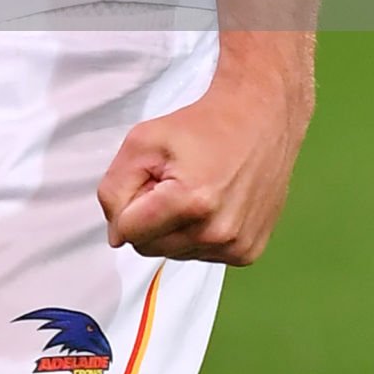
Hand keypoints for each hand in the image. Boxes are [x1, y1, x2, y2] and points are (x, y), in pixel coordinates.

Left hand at [97, 72, 311, 265]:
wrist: (258, 119)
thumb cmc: (202, 126)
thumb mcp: (142, 141)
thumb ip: (114, 189)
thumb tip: (116, 234)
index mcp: (190, 202)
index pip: (127, 232)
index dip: (126, 205)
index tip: (147, 180)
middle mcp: (217, 232)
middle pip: (149, 247)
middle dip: (148, 218)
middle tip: (169, 183)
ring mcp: (236, 246)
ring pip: (173, 253)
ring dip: (173, 227)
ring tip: (193, 191)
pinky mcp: (248, 252)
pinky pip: (200, 255)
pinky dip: (197, 234)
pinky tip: (211, 204)